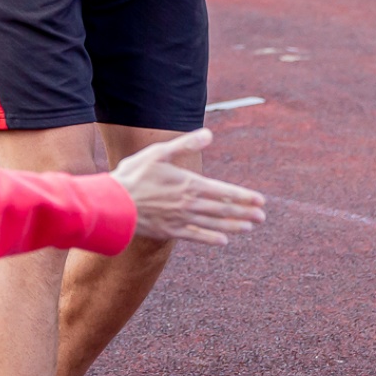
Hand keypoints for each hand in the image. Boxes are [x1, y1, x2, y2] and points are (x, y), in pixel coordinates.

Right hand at [110, 129, 266, 244]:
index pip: (223, 191)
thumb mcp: (159, 153)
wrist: (113, 204)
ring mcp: (180, 219)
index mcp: (189, 184)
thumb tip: (209, 133)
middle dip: (244, 213)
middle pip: (223, 209)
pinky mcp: (170, 231)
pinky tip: (223, 241)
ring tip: (249, 228)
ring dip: (233, 226)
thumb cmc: (134, 175)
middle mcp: (189, 203)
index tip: (260, 201)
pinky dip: (210, 238)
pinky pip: (195, 236)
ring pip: (213, 224)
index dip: (243, 197)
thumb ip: (186, 144)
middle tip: (262, 217)